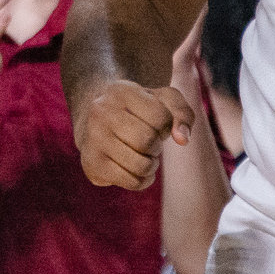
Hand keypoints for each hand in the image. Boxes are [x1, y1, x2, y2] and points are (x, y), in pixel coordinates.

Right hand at [74, 78, 196, 188]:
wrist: (93, 119)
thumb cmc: (136, 109)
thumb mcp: (162, 100)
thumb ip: (183, 113)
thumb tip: (182, 140)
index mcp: (120, 91)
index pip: (161, 117)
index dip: (165, 125)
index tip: (154, 123)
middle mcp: (100, 112)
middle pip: (148, 141)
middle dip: (157, 146)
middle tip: (148, 143)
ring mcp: (92, 139)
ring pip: (141, 166)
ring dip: (151, 165)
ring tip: (142, 156)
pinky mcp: (91, 164)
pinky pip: (132, 182)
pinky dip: (143, 180)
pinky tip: (135, 170)